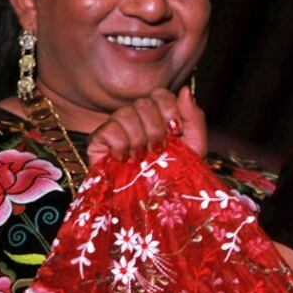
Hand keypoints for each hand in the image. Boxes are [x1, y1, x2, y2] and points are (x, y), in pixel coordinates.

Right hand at [87, 86, 206, 164]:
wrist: (156, 202)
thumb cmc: (176, 174)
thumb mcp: (194, 145)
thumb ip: (193, 116)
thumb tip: (184, 90)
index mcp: (159, 114)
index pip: (160, 94)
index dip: (169, 110)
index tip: (175, 132)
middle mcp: (137, 117)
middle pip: (143, 103)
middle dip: (155, 129)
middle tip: (157, 150)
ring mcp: (116, 127)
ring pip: (125, 113)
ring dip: (139, 139)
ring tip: (142, 157)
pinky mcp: (98, 141)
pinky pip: (108, 129)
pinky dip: (121, 145)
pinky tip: (125, 159)